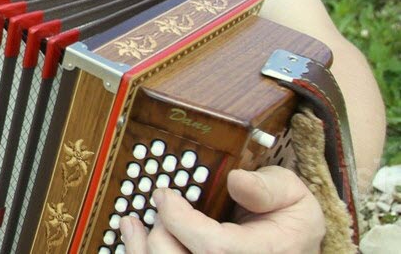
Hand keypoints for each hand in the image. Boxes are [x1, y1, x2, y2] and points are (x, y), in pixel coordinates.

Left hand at [119, 166, 324, 252]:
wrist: (294, 247)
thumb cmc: (289, 221)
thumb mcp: (294, 196)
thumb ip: (268, 188)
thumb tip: (236, 180)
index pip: (214, 248)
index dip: (181, 221)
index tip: (165, 195)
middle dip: (161, 235)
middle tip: (159, 208)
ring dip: (143, 249)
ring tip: (133, 223)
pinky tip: (135, 237)